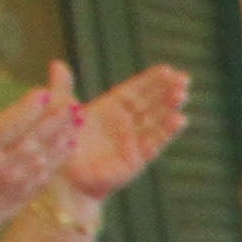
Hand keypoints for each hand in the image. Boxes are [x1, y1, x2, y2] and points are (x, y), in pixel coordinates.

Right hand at [0, 77, 76, 218]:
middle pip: (30, 141)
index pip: (5, 128)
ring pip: (42, 158)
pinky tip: (71, 142)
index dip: (24, 111)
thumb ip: (1, 125)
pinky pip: (45, 174)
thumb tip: (27, 105)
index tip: (44, 93)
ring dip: (61, 137)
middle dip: (53, 121)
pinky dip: (59, 158)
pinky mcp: (23, 195)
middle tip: (72, 103)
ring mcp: (13, 183)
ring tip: (77, 118)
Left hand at [58, 67, 189, 205]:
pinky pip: (155, 142)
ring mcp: (133, 141)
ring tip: (182, 93)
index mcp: (109, 110)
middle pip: (151, 104)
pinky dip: (167, 131)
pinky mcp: (137, 159)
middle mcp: (125, 124)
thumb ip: (61, 88)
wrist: (64, 177)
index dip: (151, 81)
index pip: (134, 92)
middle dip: (167, 91)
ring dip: (170, 107)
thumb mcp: (59, 111)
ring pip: (156, 120)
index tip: (168, 69)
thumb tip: (58, 64)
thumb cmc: (60, 146)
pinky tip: (180, 119)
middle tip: (184, 78)